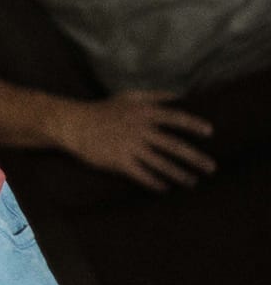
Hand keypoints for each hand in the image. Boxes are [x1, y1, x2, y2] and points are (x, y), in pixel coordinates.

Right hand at [52, 90, 215, 190]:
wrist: (73, 124)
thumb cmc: (103, 110)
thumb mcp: (128, 97)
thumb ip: (155, 96)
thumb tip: (180, 96)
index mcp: (143, 112)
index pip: (175, 117)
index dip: (193, 125)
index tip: (209, 132)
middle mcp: (139, 129)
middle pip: (174, 145)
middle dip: (195, 158)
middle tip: (211, 167)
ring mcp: (130, 146)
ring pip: (161, 164)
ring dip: (180, 174)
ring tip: (192, 182)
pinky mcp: (119, 161)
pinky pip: (142, 175)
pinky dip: (155, 183)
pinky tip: (164, 188)